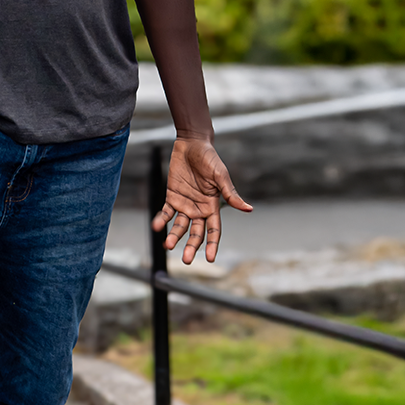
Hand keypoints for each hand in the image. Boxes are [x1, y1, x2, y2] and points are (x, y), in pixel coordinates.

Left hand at [152, 138, 252, 264]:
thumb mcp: (220, 175)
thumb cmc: (209, 159)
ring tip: (168, 245)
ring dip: (174, 236)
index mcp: (212, 207)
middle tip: (186, 260)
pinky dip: (161, 219)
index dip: (211, 245)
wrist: (191, 144)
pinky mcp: (172, 196)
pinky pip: (165, 212)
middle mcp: (199, 209)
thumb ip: (230, 193)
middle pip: (196, 233)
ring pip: (180, 226)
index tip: (209, 259)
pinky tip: (156, 226)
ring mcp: (184, 204)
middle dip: (191, 246)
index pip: (213, 231)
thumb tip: (248, 208)